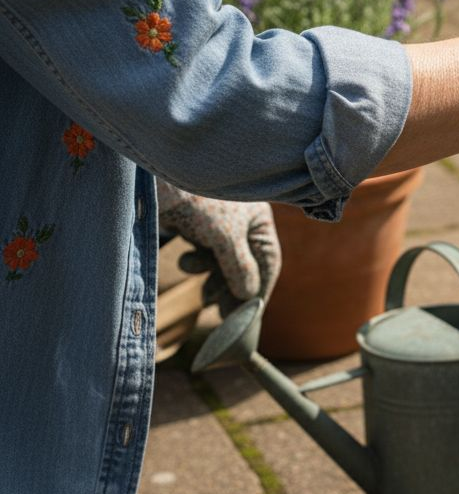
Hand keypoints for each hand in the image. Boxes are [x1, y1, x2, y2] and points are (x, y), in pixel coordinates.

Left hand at [156, 181, 280, 313]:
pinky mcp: (195, 228)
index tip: (250, 316)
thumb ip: (240, 269)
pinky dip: (196, 264)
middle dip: (233, 289)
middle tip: (223, 315)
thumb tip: (249, 295)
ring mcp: (218, 225)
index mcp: (259, 219)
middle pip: (245, 265)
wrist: (155, 177)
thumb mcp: (226, 237)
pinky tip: (186, 261)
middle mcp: (242, 222)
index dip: (259, 290)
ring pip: (222, 263)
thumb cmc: (199, 202)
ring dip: (213, 279)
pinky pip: (203, 255)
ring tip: (203, 295)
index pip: (267, 261)